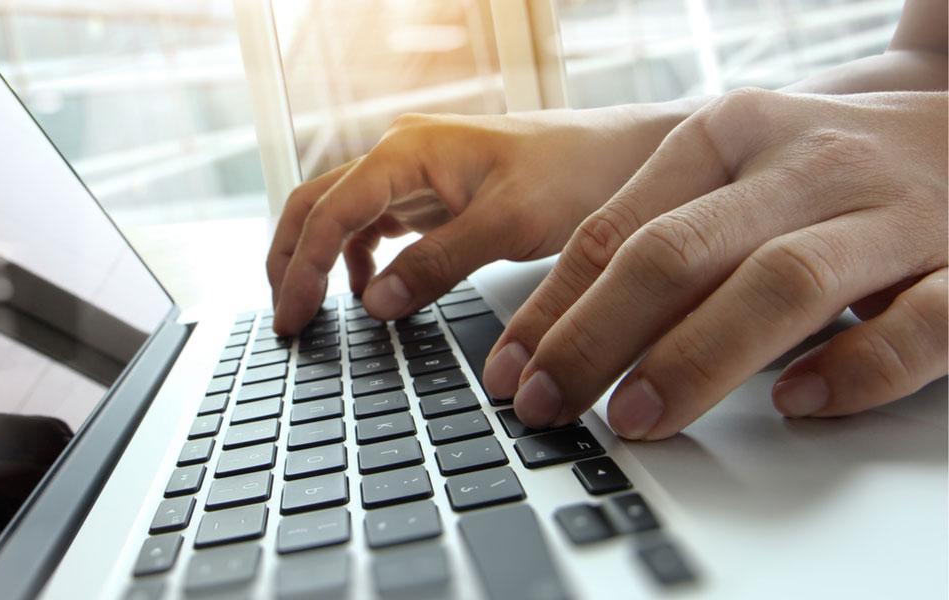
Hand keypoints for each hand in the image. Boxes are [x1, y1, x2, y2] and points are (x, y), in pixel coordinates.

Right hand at [267, 107, 689, 334]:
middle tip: (286, 320)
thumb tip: (375, 304)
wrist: (624, 157)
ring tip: (312, 312)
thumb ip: (439, 262)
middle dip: (289, 260)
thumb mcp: (509, 224)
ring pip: (339, 216)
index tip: (292, 318)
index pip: (329, 211)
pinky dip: (358, 261)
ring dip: (317, 261)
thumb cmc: (577, 173)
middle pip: (315, 205)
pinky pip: (374, 226)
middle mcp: (401, 155)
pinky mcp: (432, 195)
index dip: (300, 268)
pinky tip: (369, 293)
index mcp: (408, 150)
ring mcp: (413, 175)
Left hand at [483, 89, 947, 438]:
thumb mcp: (738, 170)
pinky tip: (796, 402)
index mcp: (731, 134)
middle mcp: (803, 165)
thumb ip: (662, 234)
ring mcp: (891, 213)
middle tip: (549, 406)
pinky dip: (854, 368)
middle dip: (597, 336)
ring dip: (697, 358)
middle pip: (678, 252)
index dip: (553, 308)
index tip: (510, 373)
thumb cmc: (833, 166)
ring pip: (781, 283)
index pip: (616, 228)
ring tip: (637, 418)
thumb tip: (561, 332)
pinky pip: (917, 324)